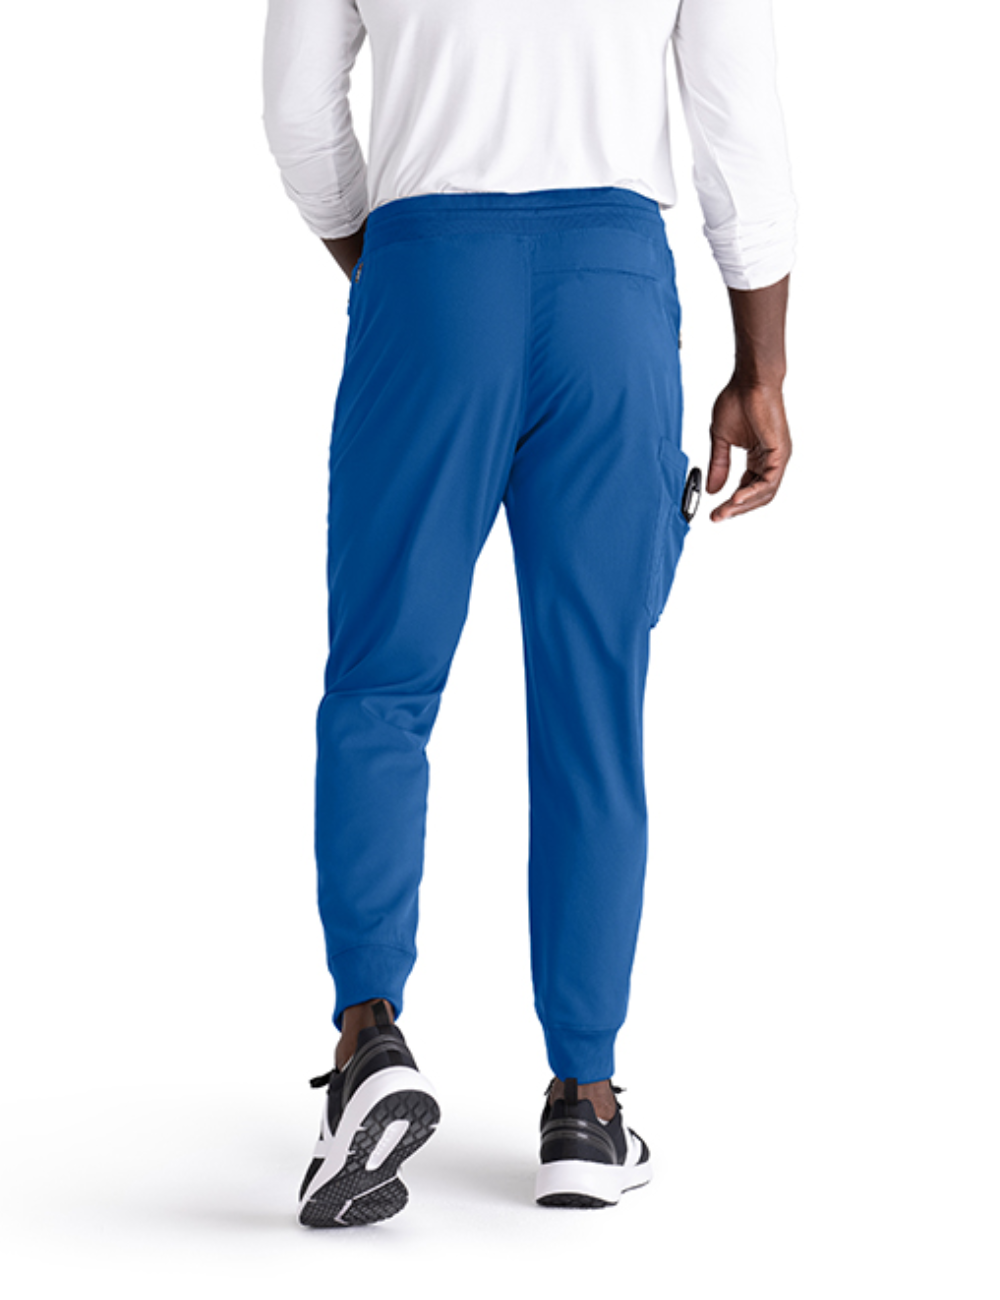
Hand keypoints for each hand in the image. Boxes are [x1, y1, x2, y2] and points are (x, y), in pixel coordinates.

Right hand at [706, 377, 791, 521]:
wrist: (749, 381)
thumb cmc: (737, 401)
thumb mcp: (721, 439)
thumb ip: (718, 465)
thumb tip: (712, 490)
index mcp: (759, 457)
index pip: (747, 487)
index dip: (731, 502)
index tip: (714, 512)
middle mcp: (771, 460)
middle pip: (757, 495)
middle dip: (736, 509)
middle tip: (717, 517)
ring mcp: (778, 457)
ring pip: (764, 492)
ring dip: (743, 505)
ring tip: (724, 511)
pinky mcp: (780, 453)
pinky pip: (769, 481)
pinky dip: (752, 492)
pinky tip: (736, 498)